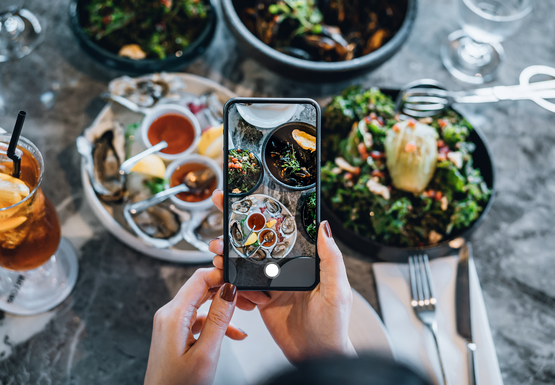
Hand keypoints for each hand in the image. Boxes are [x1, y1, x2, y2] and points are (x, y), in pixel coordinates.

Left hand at [144, 267, 255, 384]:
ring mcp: (170, 324)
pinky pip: (197, 319)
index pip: (199, 279)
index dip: (222, 274)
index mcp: (173, 316)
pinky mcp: (174, 333)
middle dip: (225, 290)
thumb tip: (229, 290)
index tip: (240, 277)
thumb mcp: (206, 353)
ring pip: (201, 303)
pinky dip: (215, 323)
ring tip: (244, 318)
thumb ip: (218, 319)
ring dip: (223, 309)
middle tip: (247, 297)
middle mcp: (168, 315)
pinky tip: (233, 334)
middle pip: (200, 288)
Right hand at [209, 190, 355, 363]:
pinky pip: (242, 288)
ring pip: (246, 263)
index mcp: (306, 259)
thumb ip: (330, 259)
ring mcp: (273, 283)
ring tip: (218, 254)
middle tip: (220, 217)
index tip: (249, 196)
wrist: (318, 358)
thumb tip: (324, 227)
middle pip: (260, 242)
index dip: (267, 213)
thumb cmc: (334, 326)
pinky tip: (228, 282)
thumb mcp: (337, 289)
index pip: (284, 230)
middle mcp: (288, 268)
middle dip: (238, 229)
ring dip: (230, 256)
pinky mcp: (262, 301)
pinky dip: (232, 284)